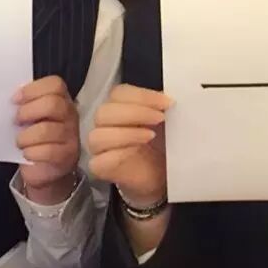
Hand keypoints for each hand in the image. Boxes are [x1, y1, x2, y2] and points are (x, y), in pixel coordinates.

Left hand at [14, 76, 79, 204]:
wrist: (43, 168)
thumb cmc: (34, 137)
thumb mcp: (32, 116)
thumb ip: (26, 104)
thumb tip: (10, 100)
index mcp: (61, 99)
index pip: (55, 84)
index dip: (32, 90)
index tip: (14, 100)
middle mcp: (70, 114)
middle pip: (53, 104)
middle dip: (28, 112)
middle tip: (16, 121)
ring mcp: (71, 135)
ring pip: (46, 130)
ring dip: (25, 136)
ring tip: (19, 141)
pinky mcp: (67, 156)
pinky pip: (47, 151)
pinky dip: (31, 152)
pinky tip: (26, 154)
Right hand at [88, 84, 170, 208]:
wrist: (163, 173)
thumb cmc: (162, 143)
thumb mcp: (167, 121)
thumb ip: (163, 107)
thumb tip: (170, 97)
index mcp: (119, 107)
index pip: (119, 93)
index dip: (142, 96)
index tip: (167, 103)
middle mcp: (105, 124)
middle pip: (104, 112)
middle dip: (135, 112)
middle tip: (160, 118)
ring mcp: (100, 147)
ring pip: (97, 136)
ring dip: (127, 134)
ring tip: (150, 136)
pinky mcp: (100, 168)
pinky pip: (98, 161)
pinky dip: (117, 155)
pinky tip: (136, 152)